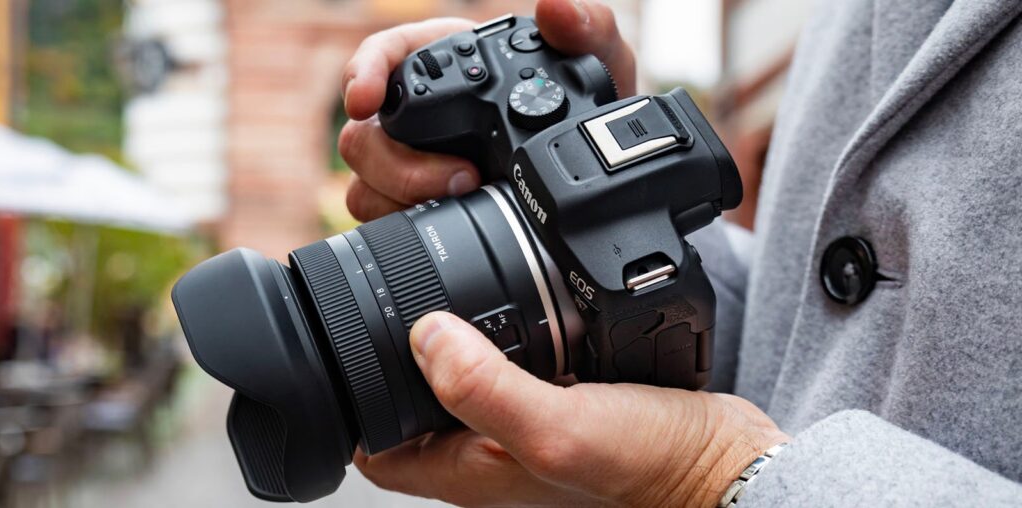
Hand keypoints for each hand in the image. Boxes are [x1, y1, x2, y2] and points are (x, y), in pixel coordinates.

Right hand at [338, 0, 636, 221]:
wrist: (586, 162)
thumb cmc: (578, 100)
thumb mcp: (592, 59)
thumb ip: (583, 27)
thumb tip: (556, 9)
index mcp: (442, 62)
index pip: (379, 58)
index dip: (361, 75)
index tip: (364, 100)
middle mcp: (415, 114)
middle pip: (363, 136)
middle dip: (398, 164)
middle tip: (462, 177)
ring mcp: (411, 163)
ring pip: (367, 184)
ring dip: (405, 198)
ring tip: (469, 198)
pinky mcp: (418, 204)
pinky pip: (386, 218)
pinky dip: (409, 225)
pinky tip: (450, 226)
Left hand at [355, 312, 789, 506]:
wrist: (721, 461)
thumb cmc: (647, 468)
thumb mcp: (558, 428)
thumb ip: (487, 388)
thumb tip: (423, 334)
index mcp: (469, 468)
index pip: (378, 446)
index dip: (352, 400)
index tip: (348, 340)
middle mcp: (487, 447)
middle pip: (412, 403)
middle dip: (394, 354)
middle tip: (395, 290)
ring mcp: (523, 420)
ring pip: (459, 376)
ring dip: (447, 335)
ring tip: (442, 283)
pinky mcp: (559, 395)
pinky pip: (510, 358)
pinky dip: (501, 328)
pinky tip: (516, 295)